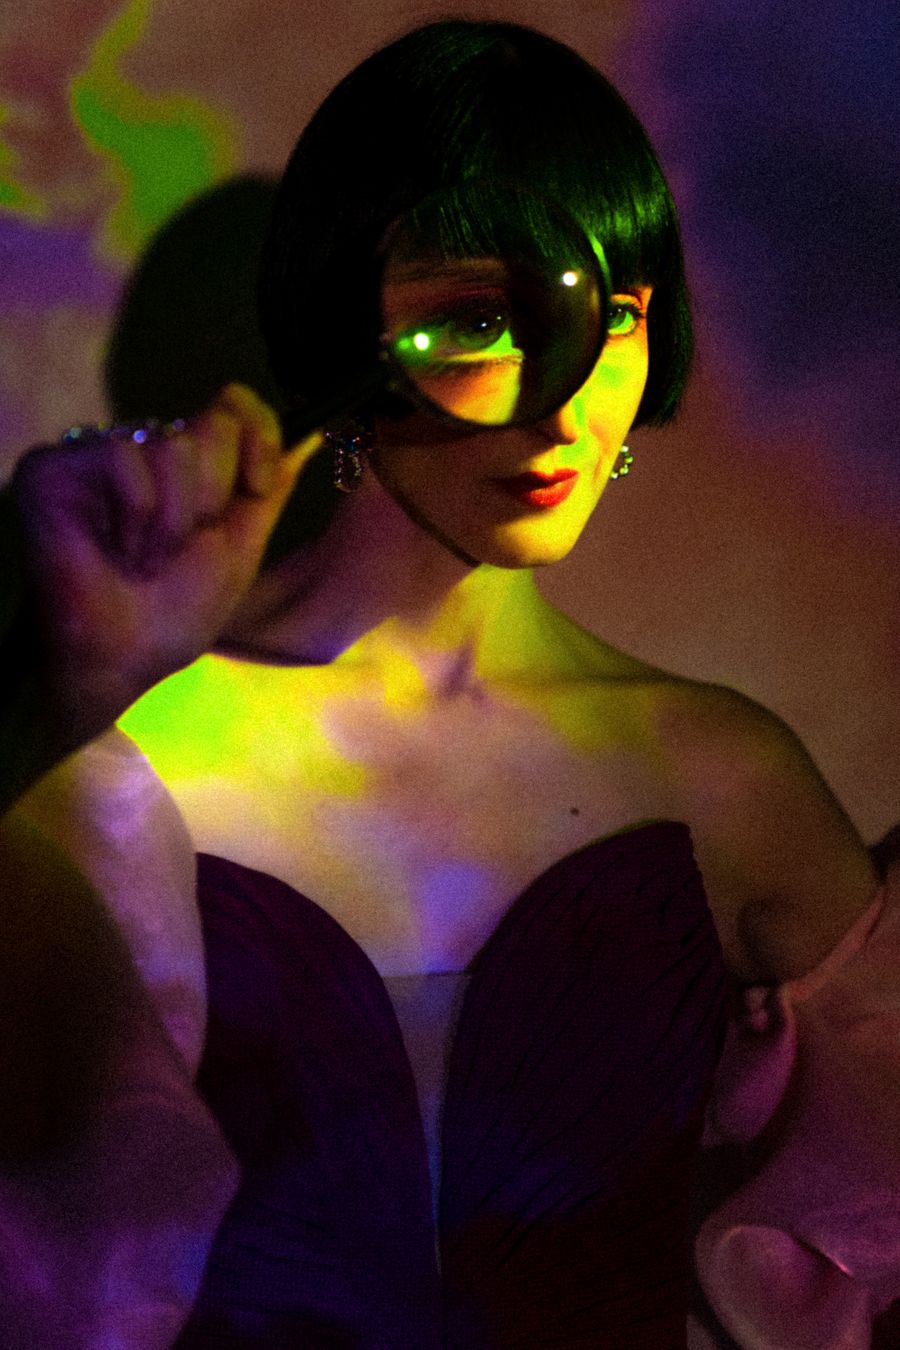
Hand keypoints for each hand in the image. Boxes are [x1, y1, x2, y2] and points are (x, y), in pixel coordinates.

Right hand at [11, 383, 319, 750]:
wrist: (125, 659)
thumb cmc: (176, 613)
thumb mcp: (240, 547)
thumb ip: (266, 490)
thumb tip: (304, 440)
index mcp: (193, 468)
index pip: (237, 409)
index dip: (259, 436)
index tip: (259, 488)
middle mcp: (147, 451)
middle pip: (214, 427)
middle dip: (215, 499)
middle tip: (184, 550)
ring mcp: (101, 455)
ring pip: (173, 445)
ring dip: (175, 521)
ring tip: (147, 560)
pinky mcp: (57, 466)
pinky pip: (124, 456)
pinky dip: (137, 513)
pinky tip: (118, 549)